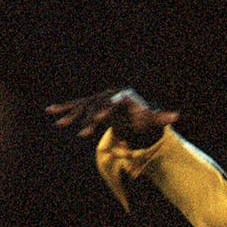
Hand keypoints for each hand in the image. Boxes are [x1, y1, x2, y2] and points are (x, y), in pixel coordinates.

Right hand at [45, 88, 178, 144]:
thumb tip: (176, 115)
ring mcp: (96, 99)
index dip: (105, 111)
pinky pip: (75, 106)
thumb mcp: (151, 116)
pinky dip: (63, 109)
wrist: (128, 104)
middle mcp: (106, 95)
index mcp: (120, 97)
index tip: (99, 119)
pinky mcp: (89, 104)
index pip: (111, 104)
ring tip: (57, 123)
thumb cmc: (141, 112)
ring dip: (69, 114)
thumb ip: (162, 117)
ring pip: (81, 106)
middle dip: (87, 118)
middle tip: (82, 131)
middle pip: (94, 105)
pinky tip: (49, 111)